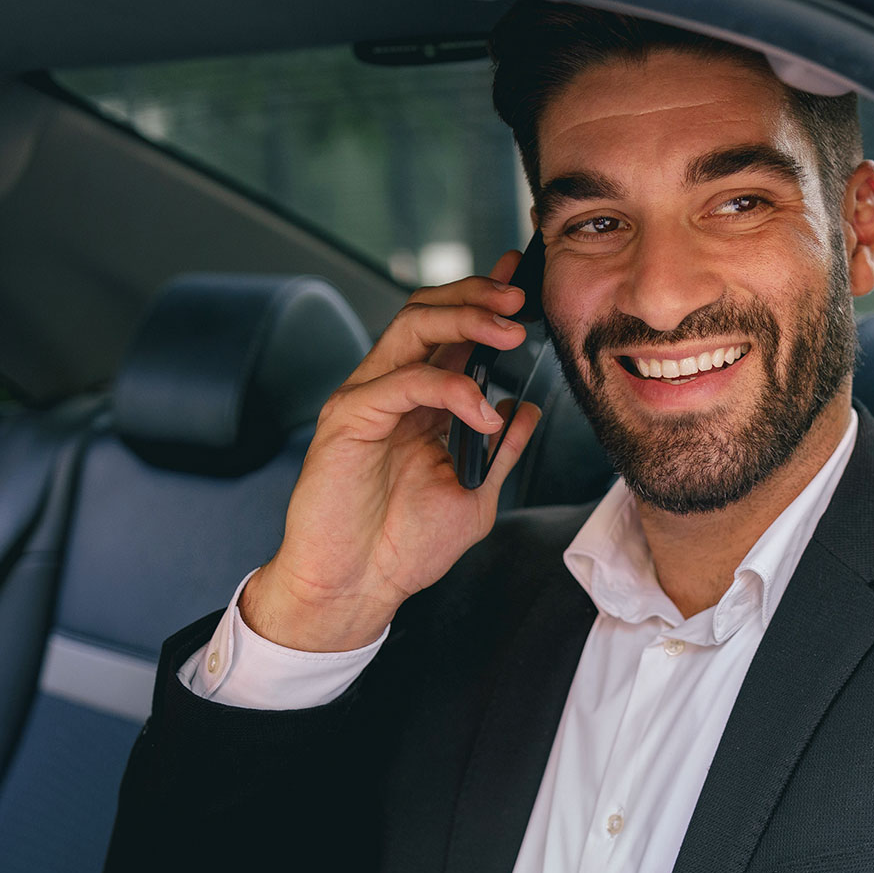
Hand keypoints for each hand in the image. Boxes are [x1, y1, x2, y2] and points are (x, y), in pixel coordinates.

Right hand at [241, 251, 542, 651]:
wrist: (356, 588)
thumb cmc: (400, 549)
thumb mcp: (473, 496)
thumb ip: (499, 452)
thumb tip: (525, 412)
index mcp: (418, 404)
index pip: (449, 333)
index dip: (483, 301)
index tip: (523, 284)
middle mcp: (390, 392)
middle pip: (426, 312)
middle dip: (476, 296)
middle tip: (518, 299)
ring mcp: (366, 400)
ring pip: (410, 327)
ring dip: (464, 319)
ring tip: (508, 332)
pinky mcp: (348, 419)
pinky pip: (402, 381)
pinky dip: (449, 388)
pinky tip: (480, 409)